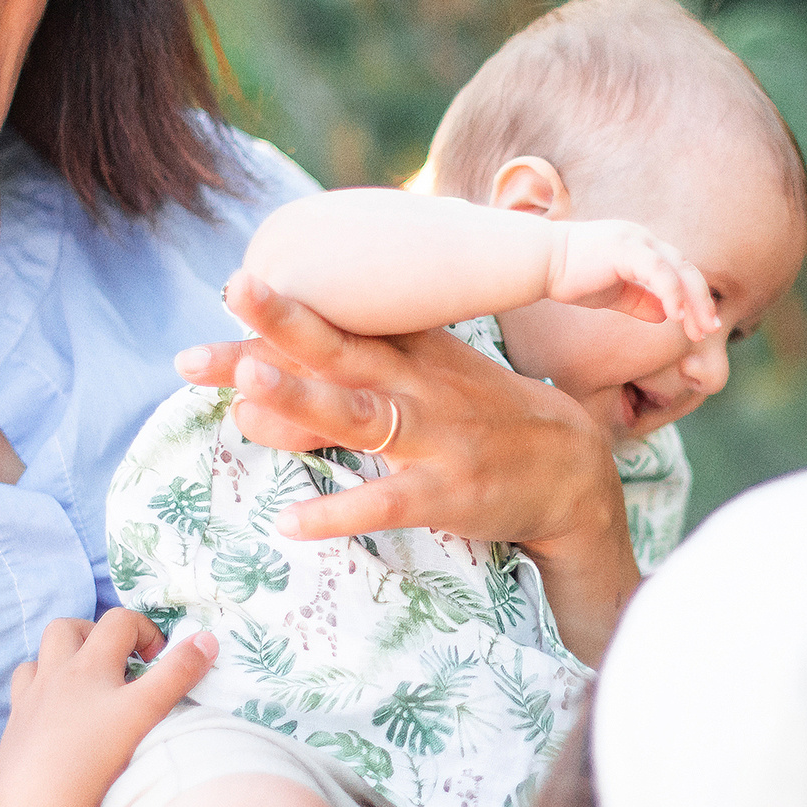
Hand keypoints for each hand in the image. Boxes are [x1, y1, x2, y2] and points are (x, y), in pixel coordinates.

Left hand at [0, 610, 211, 806]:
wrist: (41, 802)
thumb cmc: (98, 754)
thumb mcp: (148, 710)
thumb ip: (179, 673)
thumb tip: (208, 640)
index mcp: (90, 665)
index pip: (118, 621)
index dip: (144, 630)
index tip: (158, 659)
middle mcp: (55, 675)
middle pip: (67, 628)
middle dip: (94, 633)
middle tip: (117, 663)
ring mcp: (29, 702)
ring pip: (36, 660)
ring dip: (60, 660)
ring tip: (84, 686)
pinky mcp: (15, 731)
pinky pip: (20, 697)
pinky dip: (37, 694)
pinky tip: (54, 715)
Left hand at [177, 275, 624, 551]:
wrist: (572, 467)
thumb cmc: (483, 416)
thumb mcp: (433, 371)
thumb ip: (360, 363)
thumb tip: (265, 366)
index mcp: (411, 354)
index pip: (343, 322)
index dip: (290, 305)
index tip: (234, 283)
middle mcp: (416, 386)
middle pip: (341, 348)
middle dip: (284, 320)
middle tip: (233, 289)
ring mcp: (433, 438)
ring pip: (360, 414)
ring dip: (305, 396)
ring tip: (249, 383)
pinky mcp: (448, 492)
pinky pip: (387, 502)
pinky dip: (338, 514)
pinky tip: (289, 523)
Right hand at [545, 219, 717, 339]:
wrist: (540, 261)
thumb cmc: (570, 276)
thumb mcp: (613, 293)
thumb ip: (639, 300)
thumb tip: (665, 314)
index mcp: (641, 247)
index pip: (678, 271)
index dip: (694, 298)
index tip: (702, 326)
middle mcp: (643, 239)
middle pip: (686, 269)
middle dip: (702, 301)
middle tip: (710, 329)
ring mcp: (636, 240)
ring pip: (679, 270)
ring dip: (694, 301)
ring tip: (700, 329)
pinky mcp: (625, 249)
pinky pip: (659, 271)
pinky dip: (672, 293)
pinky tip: (677, 317)